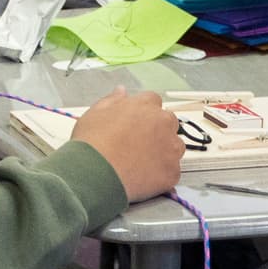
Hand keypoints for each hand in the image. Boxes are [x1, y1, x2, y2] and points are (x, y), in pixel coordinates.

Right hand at [68, 89, 188, 204]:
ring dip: (164, 151)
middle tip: (138, 143)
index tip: (135, 123)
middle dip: (157, 130)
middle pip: (169, 122)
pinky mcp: (172, 172)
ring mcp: (170, 148)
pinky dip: (161, 174)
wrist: (95, 174)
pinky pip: (172, 171)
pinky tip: (143, 177)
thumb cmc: (92, 143)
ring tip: (141, 162)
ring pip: (175, 147)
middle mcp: (163, 123)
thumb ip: (112, 100)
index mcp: (144, 105)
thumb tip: (121, 91)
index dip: (144, 113)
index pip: (153, 101)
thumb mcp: (95, 113)